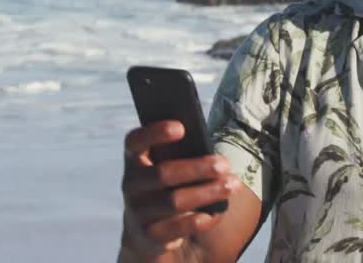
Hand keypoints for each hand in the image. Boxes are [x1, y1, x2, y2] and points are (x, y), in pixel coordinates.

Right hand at [121, 121, 238, 259]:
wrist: (149, 231)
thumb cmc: (168, 186)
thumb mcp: (169, 167)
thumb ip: (182, 156)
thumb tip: (214, 157)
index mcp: (135, 159)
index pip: (135, 141)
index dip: (155, 133)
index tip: (181, 128)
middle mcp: (131, 184)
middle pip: (162, 173)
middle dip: (197, 168)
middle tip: (224, 165)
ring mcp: (137, 211)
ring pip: (173, 201)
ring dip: (206, 193)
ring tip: (232, 185)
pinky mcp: (149, 235)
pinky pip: (176, 228)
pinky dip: (199, 220)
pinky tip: (216, 213)